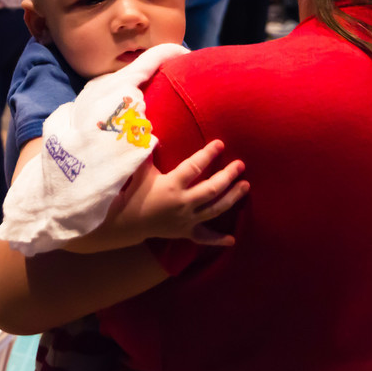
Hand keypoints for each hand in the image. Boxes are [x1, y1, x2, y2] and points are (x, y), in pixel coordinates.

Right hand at [100, 139, 248, 247]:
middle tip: (240, 165)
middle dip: (228, 176)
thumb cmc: (135, 192)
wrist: (126, 222)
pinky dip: (217, 239)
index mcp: (171, 185)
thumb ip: (148, 151)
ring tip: (245, 186)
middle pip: (211, 189)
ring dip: (232, 198)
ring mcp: (186, 219)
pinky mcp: (185, 232)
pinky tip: (232, 239)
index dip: (208, 154)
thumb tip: (150, 131)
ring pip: (215, 209)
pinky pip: (204, 237)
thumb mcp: (141, 170)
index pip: (194, 167)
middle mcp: (182, 203)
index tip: (220, 144)